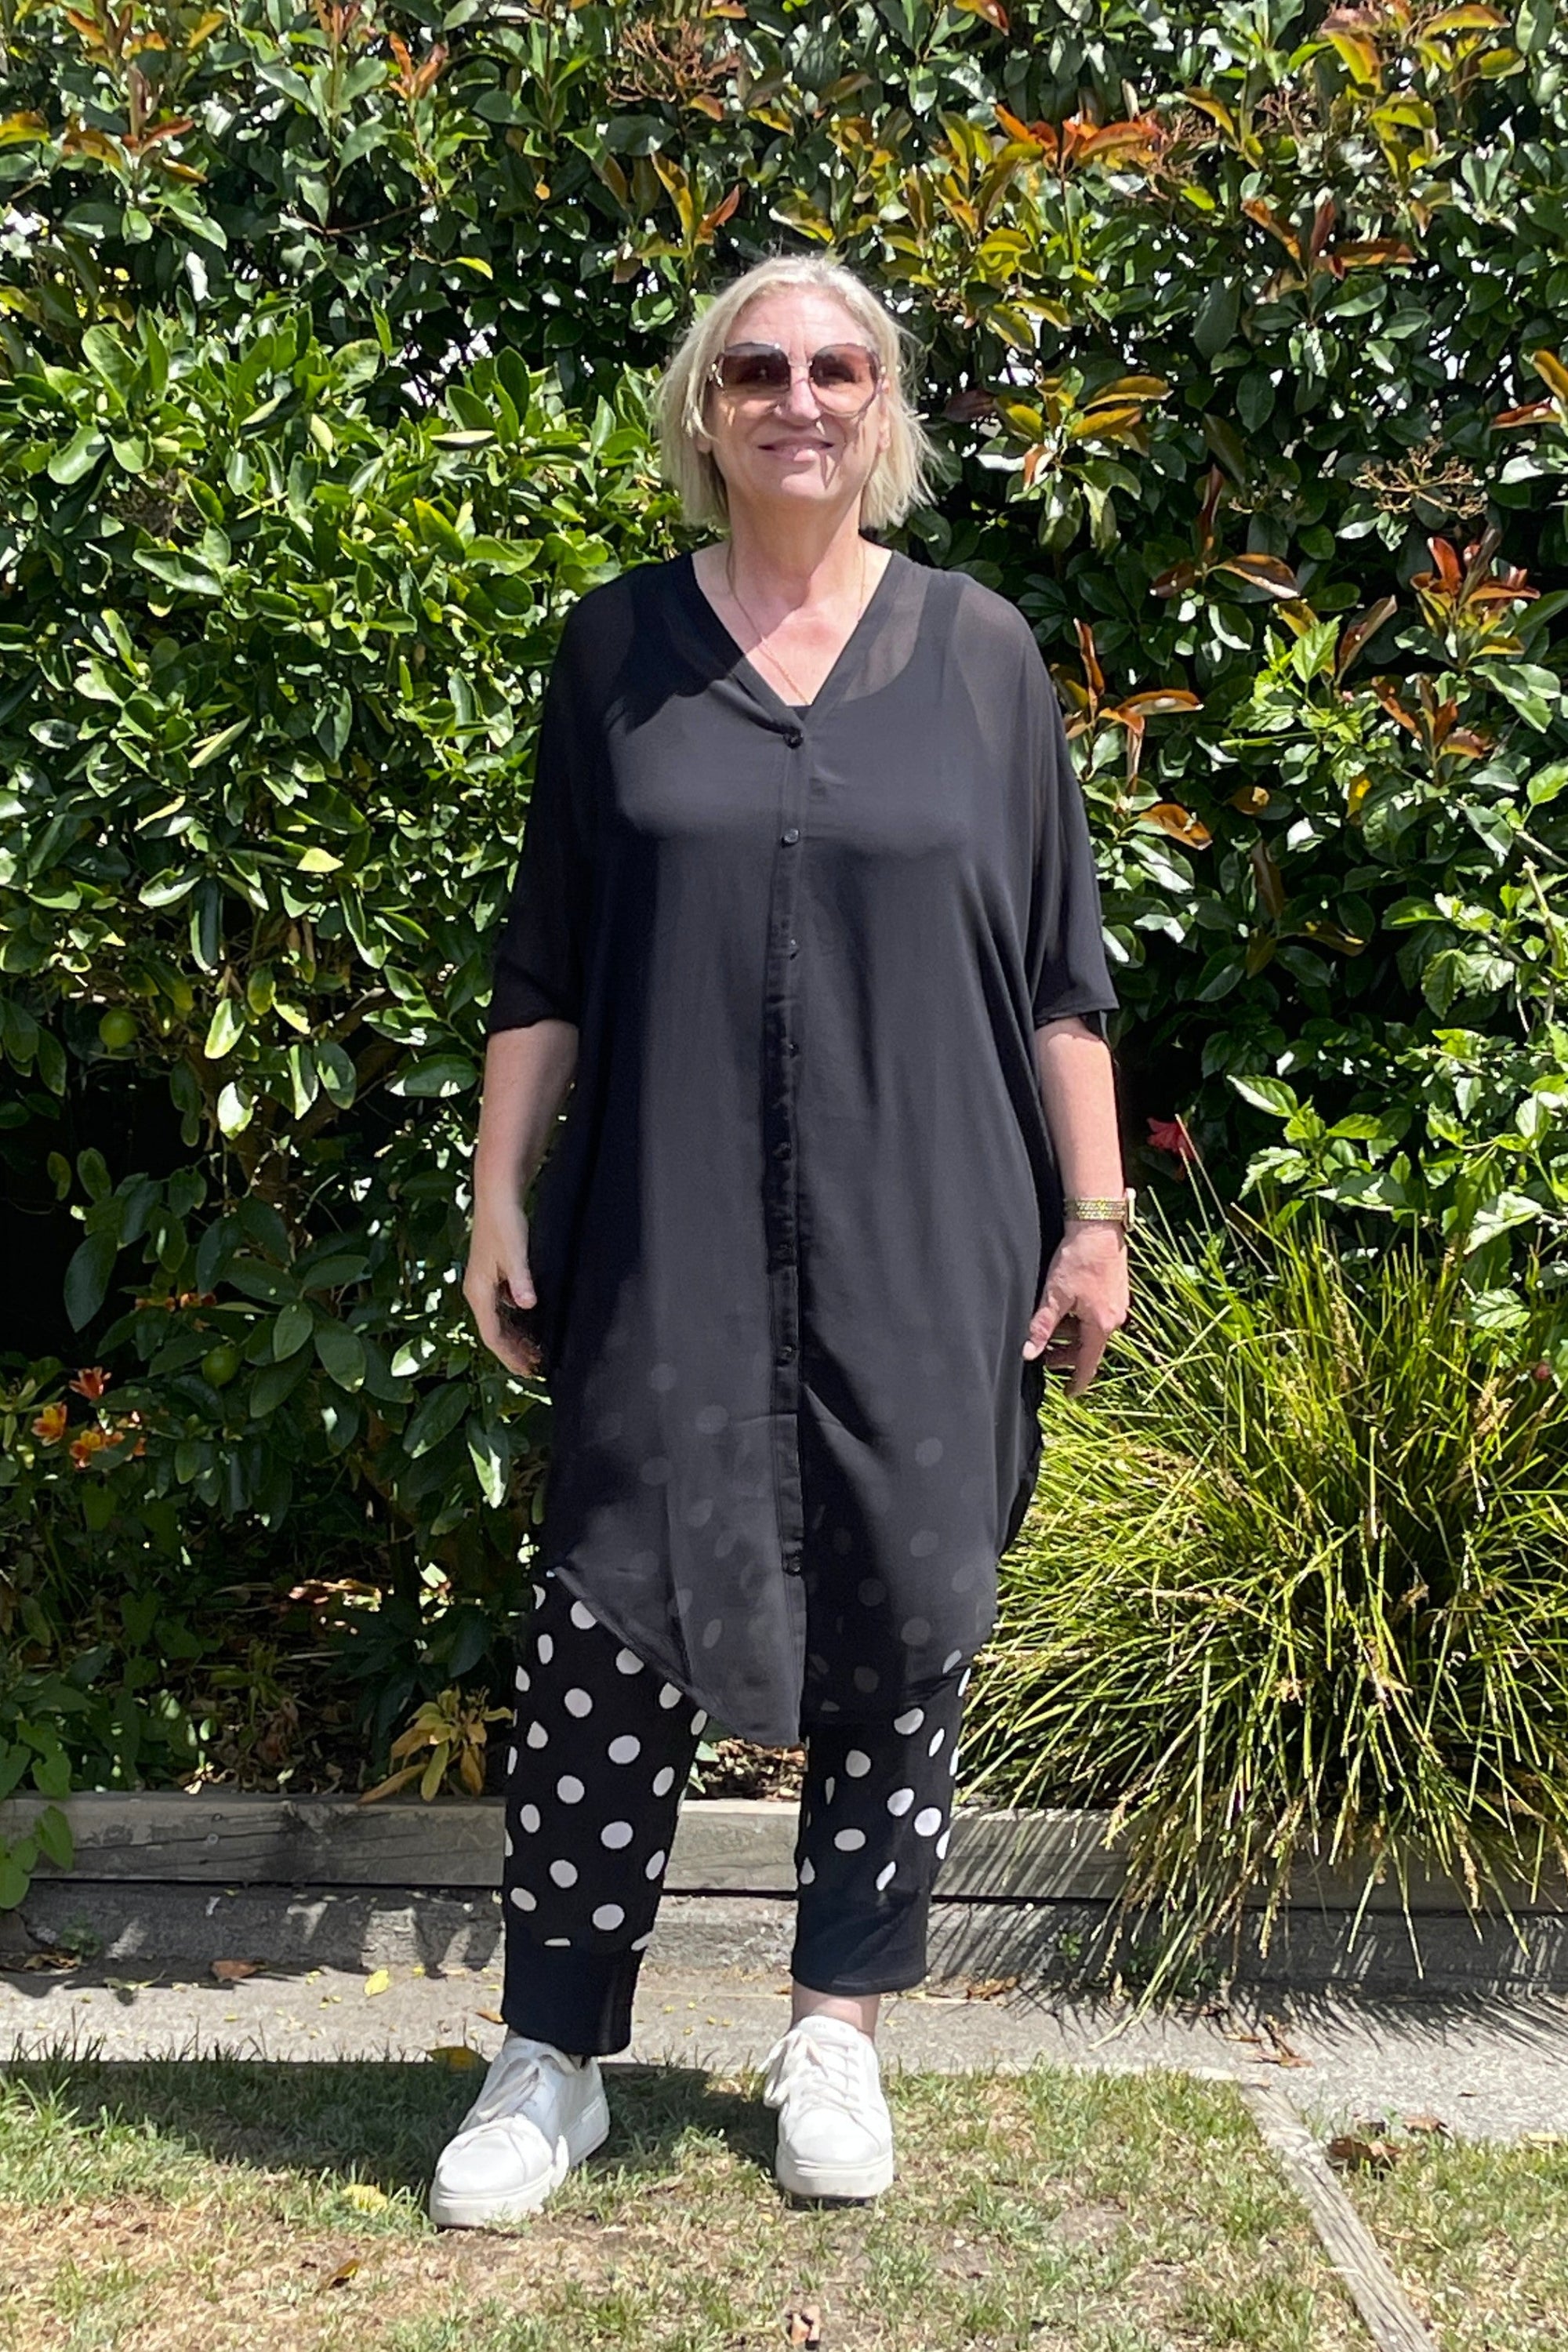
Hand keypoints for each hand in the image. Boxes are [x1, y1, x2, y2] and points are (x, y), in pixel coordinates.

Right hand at [463, 1202, 542, 1378]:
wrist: (497, 1195)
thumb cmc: (503, 1221)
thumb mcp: (515, 1253)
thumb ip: (522, 1280)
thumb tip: (527, 1304)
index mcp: (478, 1290)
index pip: (492, 1335)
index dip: (510, 1356)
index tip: (527, 1371)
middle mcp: (477, 1290)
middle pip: (495, 1332)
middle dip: (514, 1352)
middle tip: (536, 1367)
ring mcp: (485, 1283)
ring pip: (499, 1320)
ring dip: (516, 1337)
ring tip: (535, 1351)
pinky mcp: (493, 1274)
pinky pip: (504, 1307)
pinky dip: (517, 1320)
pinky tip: (532, 1323)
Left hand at [1022, 1222, 1128, 1396]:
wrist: (1098, 1225)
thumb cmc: (1079, 1258)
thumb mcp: (1054, 1295)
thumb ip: (1042, 1326)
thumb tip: (1028, 1352)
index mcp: (1101, 1325)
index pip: (1088, 1363)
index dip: (1077, 1381)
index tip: (1069, 1394)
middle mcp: (1114, 1318)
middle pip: (1089, 1348)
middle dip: (1067, 1355)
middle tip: (1045, 1357)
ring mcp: (1117, 1304)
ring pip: (1091, 1330)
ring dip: (1071, 1335)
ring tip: (1049, 1330)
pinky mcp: (1116, 1290)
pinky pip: (1096, 1316)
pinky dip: (1079, 1320)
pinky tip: (1064, 1309)